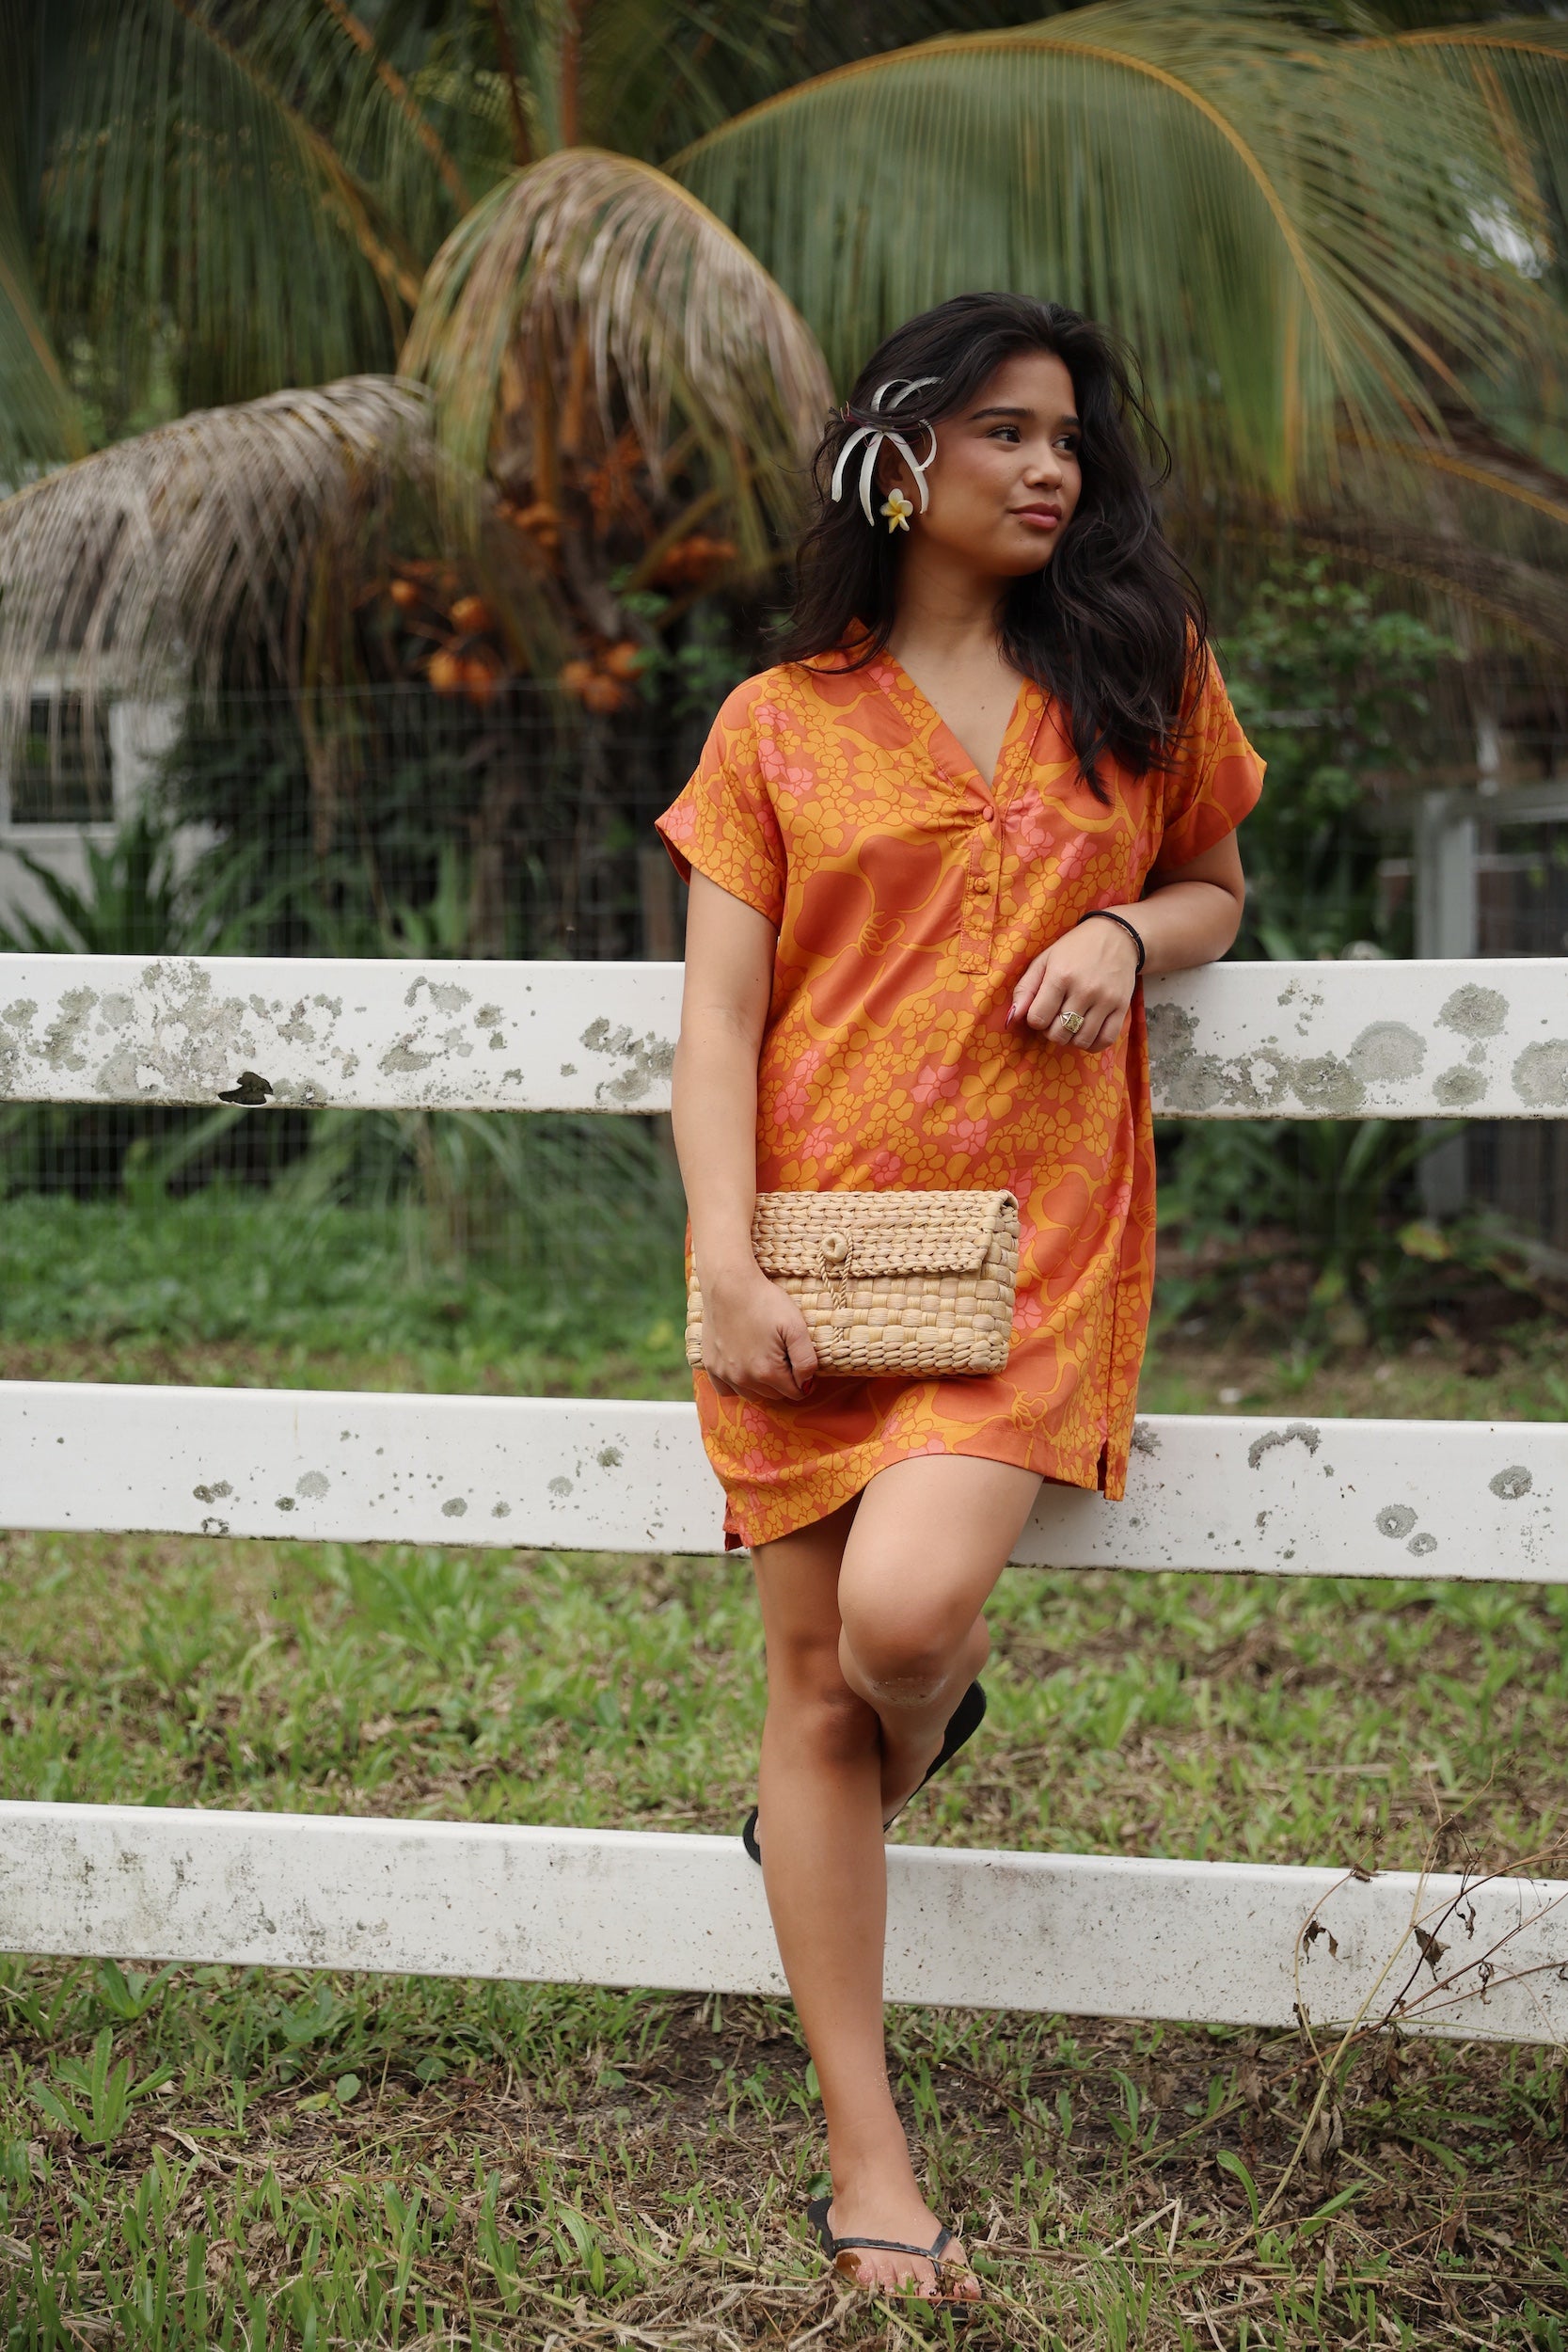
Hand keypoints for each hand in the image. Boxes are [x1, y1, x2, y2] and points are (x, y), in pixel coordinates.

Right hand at [699, 1263, 819, 1401]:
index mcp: (767, 1372)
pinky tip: (743, 1369)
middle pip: (774, 1395)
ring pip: (751, 1394)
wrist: (729, 1284)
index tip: (801, 1362)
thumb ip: (806, 1360)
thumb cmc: (765, 1301)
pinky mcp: (710, 1365)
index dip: (803, 1379)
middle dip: (783, 1381)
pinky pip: (725, 1390)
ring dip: (762, 1385)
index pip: (795, 1392)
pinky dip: (737, 1385)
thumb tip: (807, 1384)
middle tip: (784, 1355)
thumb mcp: (796, 1327)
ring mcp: (724, 1374)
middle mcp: (744, 1379)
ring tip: (765, 1359)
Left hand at [1008, 915, 1141, 1052]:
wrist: (1116, 935)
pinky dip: (1093, 1044)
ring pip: (1081, 1041)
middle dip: (1052, 1031)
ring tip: (1071, 1024)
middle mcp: (1084, 990)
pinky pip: (1105, 1040)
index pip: (1038, 1019)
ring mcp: (1105, 1000)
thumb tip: (1011, 1018)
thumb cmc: (1074, 948)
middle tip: (1056, 1018)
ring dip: (1071, 1039)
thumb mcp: (1044, 960)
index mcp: (1060, 976)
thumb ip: (1025, 989)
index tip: (1042, 1010)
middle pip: (1058, 1034)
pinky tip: (1087, 1033)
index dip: (1035, 1020)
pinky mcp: (1122, 1007)